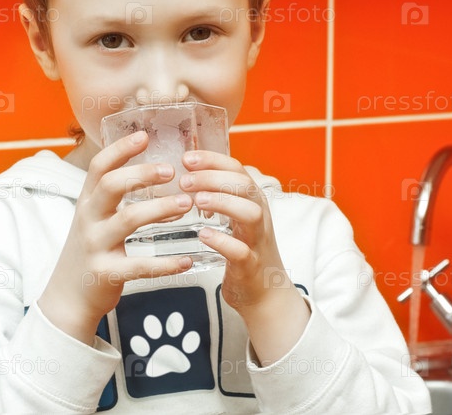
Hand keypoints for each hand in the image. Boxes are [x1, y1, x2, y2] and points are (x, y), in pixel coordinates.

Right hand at [38, 131, 193, 344]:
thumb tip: (154, 169)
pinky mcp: (106, 273)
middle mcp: (88, 219)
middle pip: (111, 185)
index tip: (144, 136)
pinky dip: (166, 264)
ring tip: (187, 205)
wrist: (68, 297)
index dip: (120, 149)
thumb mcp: (95, 218)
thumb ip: (115, 195)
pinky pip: (139, 266)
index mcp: (87, 202)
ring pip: (128, 219)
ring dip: (160, 209)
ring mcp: (95, 246)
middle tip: (172, 170)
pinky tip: (187, 260)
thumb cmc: (91, 250)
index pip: (99, 167)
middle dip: (142, 174)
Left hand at [179, 150, 310, 363]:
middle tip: (185, 180)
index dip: (213, 160)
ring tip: (196, 202)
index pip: (238, 169)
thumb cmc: (246, 250)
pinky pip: (241, 251)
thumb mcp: (237, 217)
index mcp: (253, 201)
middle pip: (245, 186)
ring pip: (251, 214)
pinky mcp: (251, 266)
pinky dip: (222, 241)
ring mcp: (257, 241)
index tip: (188, 158)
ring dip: (223, 203)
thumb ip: (221, 195)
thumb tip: (191, 171)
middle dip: (214, 178)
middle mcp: (259, 217)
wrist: (265, 294)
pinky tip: (203, 235)